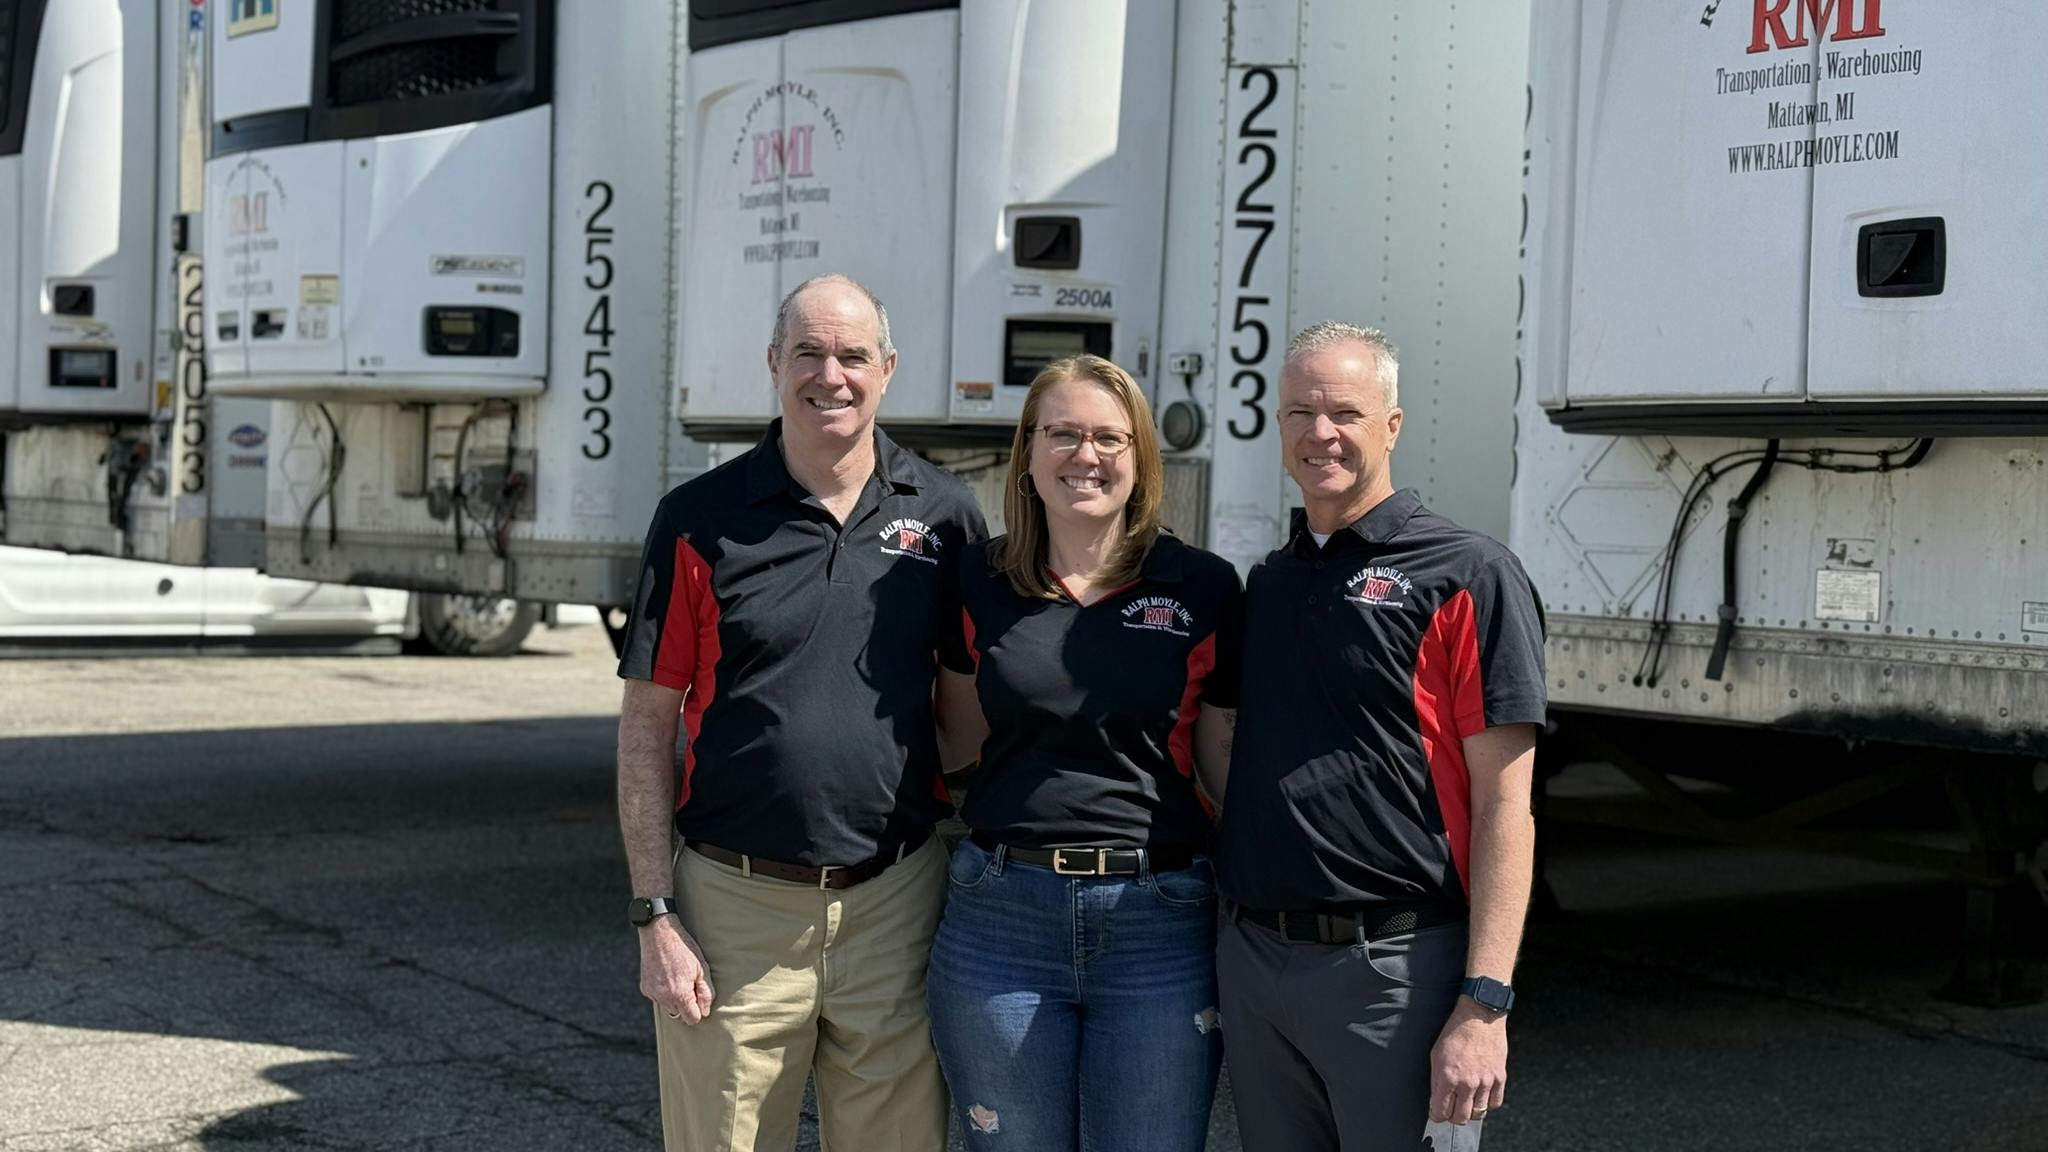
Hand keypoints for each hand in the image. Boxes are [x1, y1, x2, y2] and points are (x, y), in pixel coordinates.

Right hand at [639, 916, 714, 1023]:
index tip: (699, 997)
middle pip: (679, 1015)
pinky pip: (657, 998)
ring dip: (674, 999)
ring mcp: (652, 994)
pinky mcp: (645, 988)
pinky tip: (666, 975)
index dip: (698, 1011)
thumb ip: (705, 993)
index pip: (692, 1019)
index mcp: (680, 994)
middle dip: (685, 1005)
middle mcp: (664, 997)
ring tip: (677, 977)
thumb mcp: (702, 968)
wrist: (659, 933)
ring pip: (668, 1007)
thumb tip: (706, 1011)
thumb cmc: (684, 949)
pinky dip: (663, 992)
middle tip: (688, 984)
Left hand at [1429, 998, 1506, 1124]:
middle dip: (1452, 1117)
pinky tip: (1481, 1096)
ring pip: (1478, 1114)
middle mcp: (1467, 1083)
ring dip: (1470, 1111)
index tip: (1437, 1112)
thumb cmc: (1455, 1032)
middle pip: (1460, 1118)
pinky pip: (1495, 1103)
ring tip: (1466, 1102)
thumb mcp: (1436, 1055)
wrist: (1479, 1016)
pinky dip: (1487, 1104)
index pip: (1441, 1112)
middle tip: (1451, 1109)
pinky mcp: (1499, 1078)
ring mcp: (1485, 1082)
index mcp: (1448, 1077)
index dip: (1437, 1115)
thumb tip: (1436, 1101)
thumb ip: (1436, 1081)